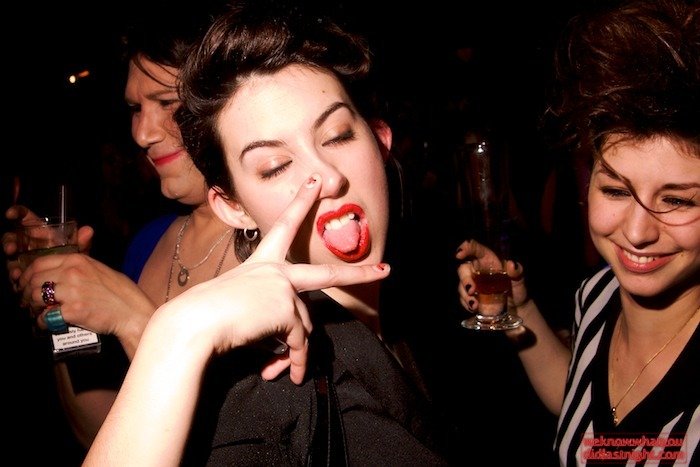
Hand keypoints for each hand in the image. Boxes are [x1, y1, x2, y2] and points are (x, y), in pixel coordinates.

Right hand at [3, 205, 93, 291]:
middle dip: (9, 242)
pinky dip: (15, 274)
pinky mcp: (21, 272)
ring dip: (11, 261)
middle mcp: (27, 243)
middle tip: (11, 248)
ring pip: (10, 256)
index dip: (17, 213)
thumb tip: (88, 230)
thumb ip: (82, 241)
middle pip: (12, 238)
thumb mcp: (78, 250)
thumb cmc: (73, 259)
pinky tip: (18, 276)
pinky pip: (14, 272)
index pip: (25, 218)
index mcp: (40, 232)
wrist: (71, 280)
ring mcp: (22, 257)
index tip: (10, 214)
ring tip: (15, 267)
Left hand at [18, 253, 154, 356]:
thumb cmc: (119, 292)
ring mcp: (72, 292)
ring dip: (32, 307)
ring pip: (35, 297)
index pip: (39, 263)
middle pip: (34, 280)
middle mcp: (72, 273)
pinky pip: (45, 316)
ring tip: (37, 312)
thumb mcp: (98, 269)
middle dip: (26, 292)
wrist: (131, 311)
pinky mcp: (72, 311)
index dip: (26, 274)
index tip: (25, 283)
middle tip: (27, 301)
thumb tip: (54, 270)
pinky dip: (42, 322)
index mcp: (77, 260)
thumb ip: (76, 265)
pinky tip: (47, 323)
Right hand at [157, 174, 390, 383]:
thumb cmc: (206, 315)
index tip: (316, 182)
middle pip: (327, 273)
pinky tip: (287, 374)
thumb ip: (268, 312)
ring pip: (305, 325)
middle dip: (360, 273)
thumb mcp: (240, 305)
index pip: (284, 226)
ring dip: (296, 351)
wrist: (194, 324)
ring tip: (284, 371)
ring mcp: (283, 287)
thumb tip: (290, 337)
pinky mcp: (286, 309)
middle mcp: (276, 270)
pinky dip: (295, 361)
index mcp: (261, 262)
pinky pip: (299, 342)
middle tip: (386, 271)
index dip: (301, 203)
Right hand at [455, 239, 527, 312]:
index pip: (474, 248)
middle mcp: (477, 270)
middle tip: (472, 290)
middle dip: (464, 279)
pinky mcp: (471, 297)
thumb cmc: (517, 288)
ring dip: (465, 295)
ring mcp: (473, 284)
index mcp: (488, 260)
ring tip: (475, 305)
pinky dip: (467, 304)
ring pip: (461, 286)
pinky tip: (475, 308)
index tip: (459, 254)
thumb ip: (517, 271)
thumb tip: (512, 265)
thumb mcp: (520, 279)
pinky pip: (463, 299)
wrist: (516, 308)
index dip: (466, 248)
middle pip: (463, 269)